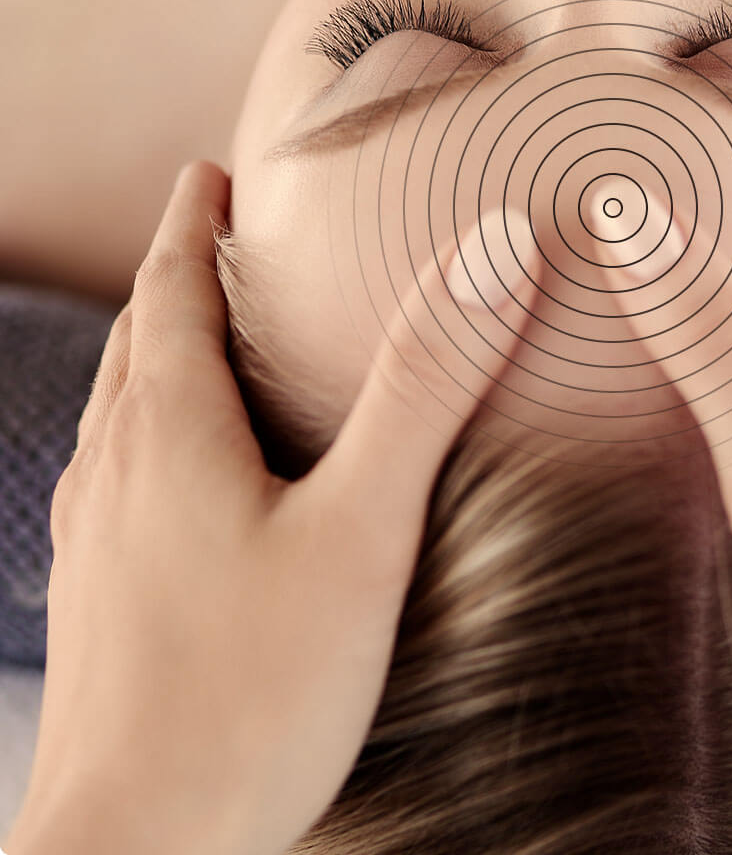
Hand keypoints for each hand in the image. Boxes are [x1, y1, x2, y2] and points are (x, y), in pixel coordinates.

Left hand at [4, 163, 539, 854]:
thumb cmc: (247, 698)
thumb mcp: (360, 531)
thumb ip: (424, 389)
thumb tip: (494, 253)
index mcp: (169, 431)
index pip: (171, 286)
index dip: (195, 220)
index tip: (215, 171)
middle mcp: (118, 470)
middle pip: (142, 340)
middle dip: (180, 276)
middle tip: (224, 239)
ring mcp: (98, 539)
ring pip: (126, 410)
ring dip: (162, 353)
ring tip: (214, 338)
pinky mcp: (101, 599)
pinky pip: (125, 477)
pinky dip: (158, 433)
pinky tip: (194, 478)